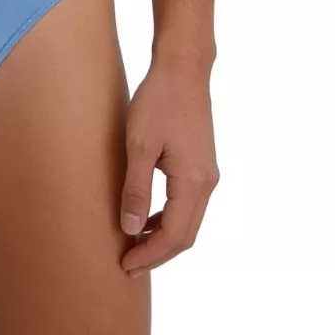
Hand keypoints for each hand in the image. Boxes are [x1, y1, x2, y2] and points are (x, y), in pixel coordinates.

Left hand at [119, 57, 218, 272]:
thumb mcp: (139, 144)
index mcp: (193, 181)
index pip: (175, 236)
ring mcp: (207, 174)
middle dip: (158, 253)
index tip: (126, 265)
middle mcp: (207, 182)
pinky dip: (169, 218)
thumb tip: (131, 229)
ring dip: (163, 237)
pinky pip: (188, 204)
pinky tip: (148, 217)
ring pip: (189, 221)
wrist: (183, 68)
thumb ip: (136, 188)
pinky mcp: (202, 164)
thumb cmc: (158, 100)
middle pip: (186, 235)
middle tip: (128, 265)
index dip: (151, 255)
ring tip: (134, 245)